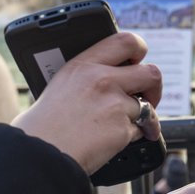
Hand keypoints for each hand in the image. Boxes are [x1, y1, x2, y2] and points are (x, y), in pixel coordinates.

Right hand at [12, 31, 162, 174]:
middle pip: (151, 73)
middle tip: (148, 96)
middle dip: (155, 87)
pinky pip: (140, 131)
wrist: (40, 152)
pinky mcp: (121, 129)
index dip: (140, 49)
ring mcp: (115, 104)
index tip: (139, 60)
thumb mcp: (61, 84)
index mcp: (85, 64)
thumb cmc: (43, 124)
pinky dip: (133, 136)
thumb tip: (110, 76)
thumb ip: (87, 75)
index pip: (126, 41)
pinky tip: (116, 139)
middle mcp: (103, 79)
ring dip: (144, 117)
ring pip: (148, 107)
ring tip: (129, 124)